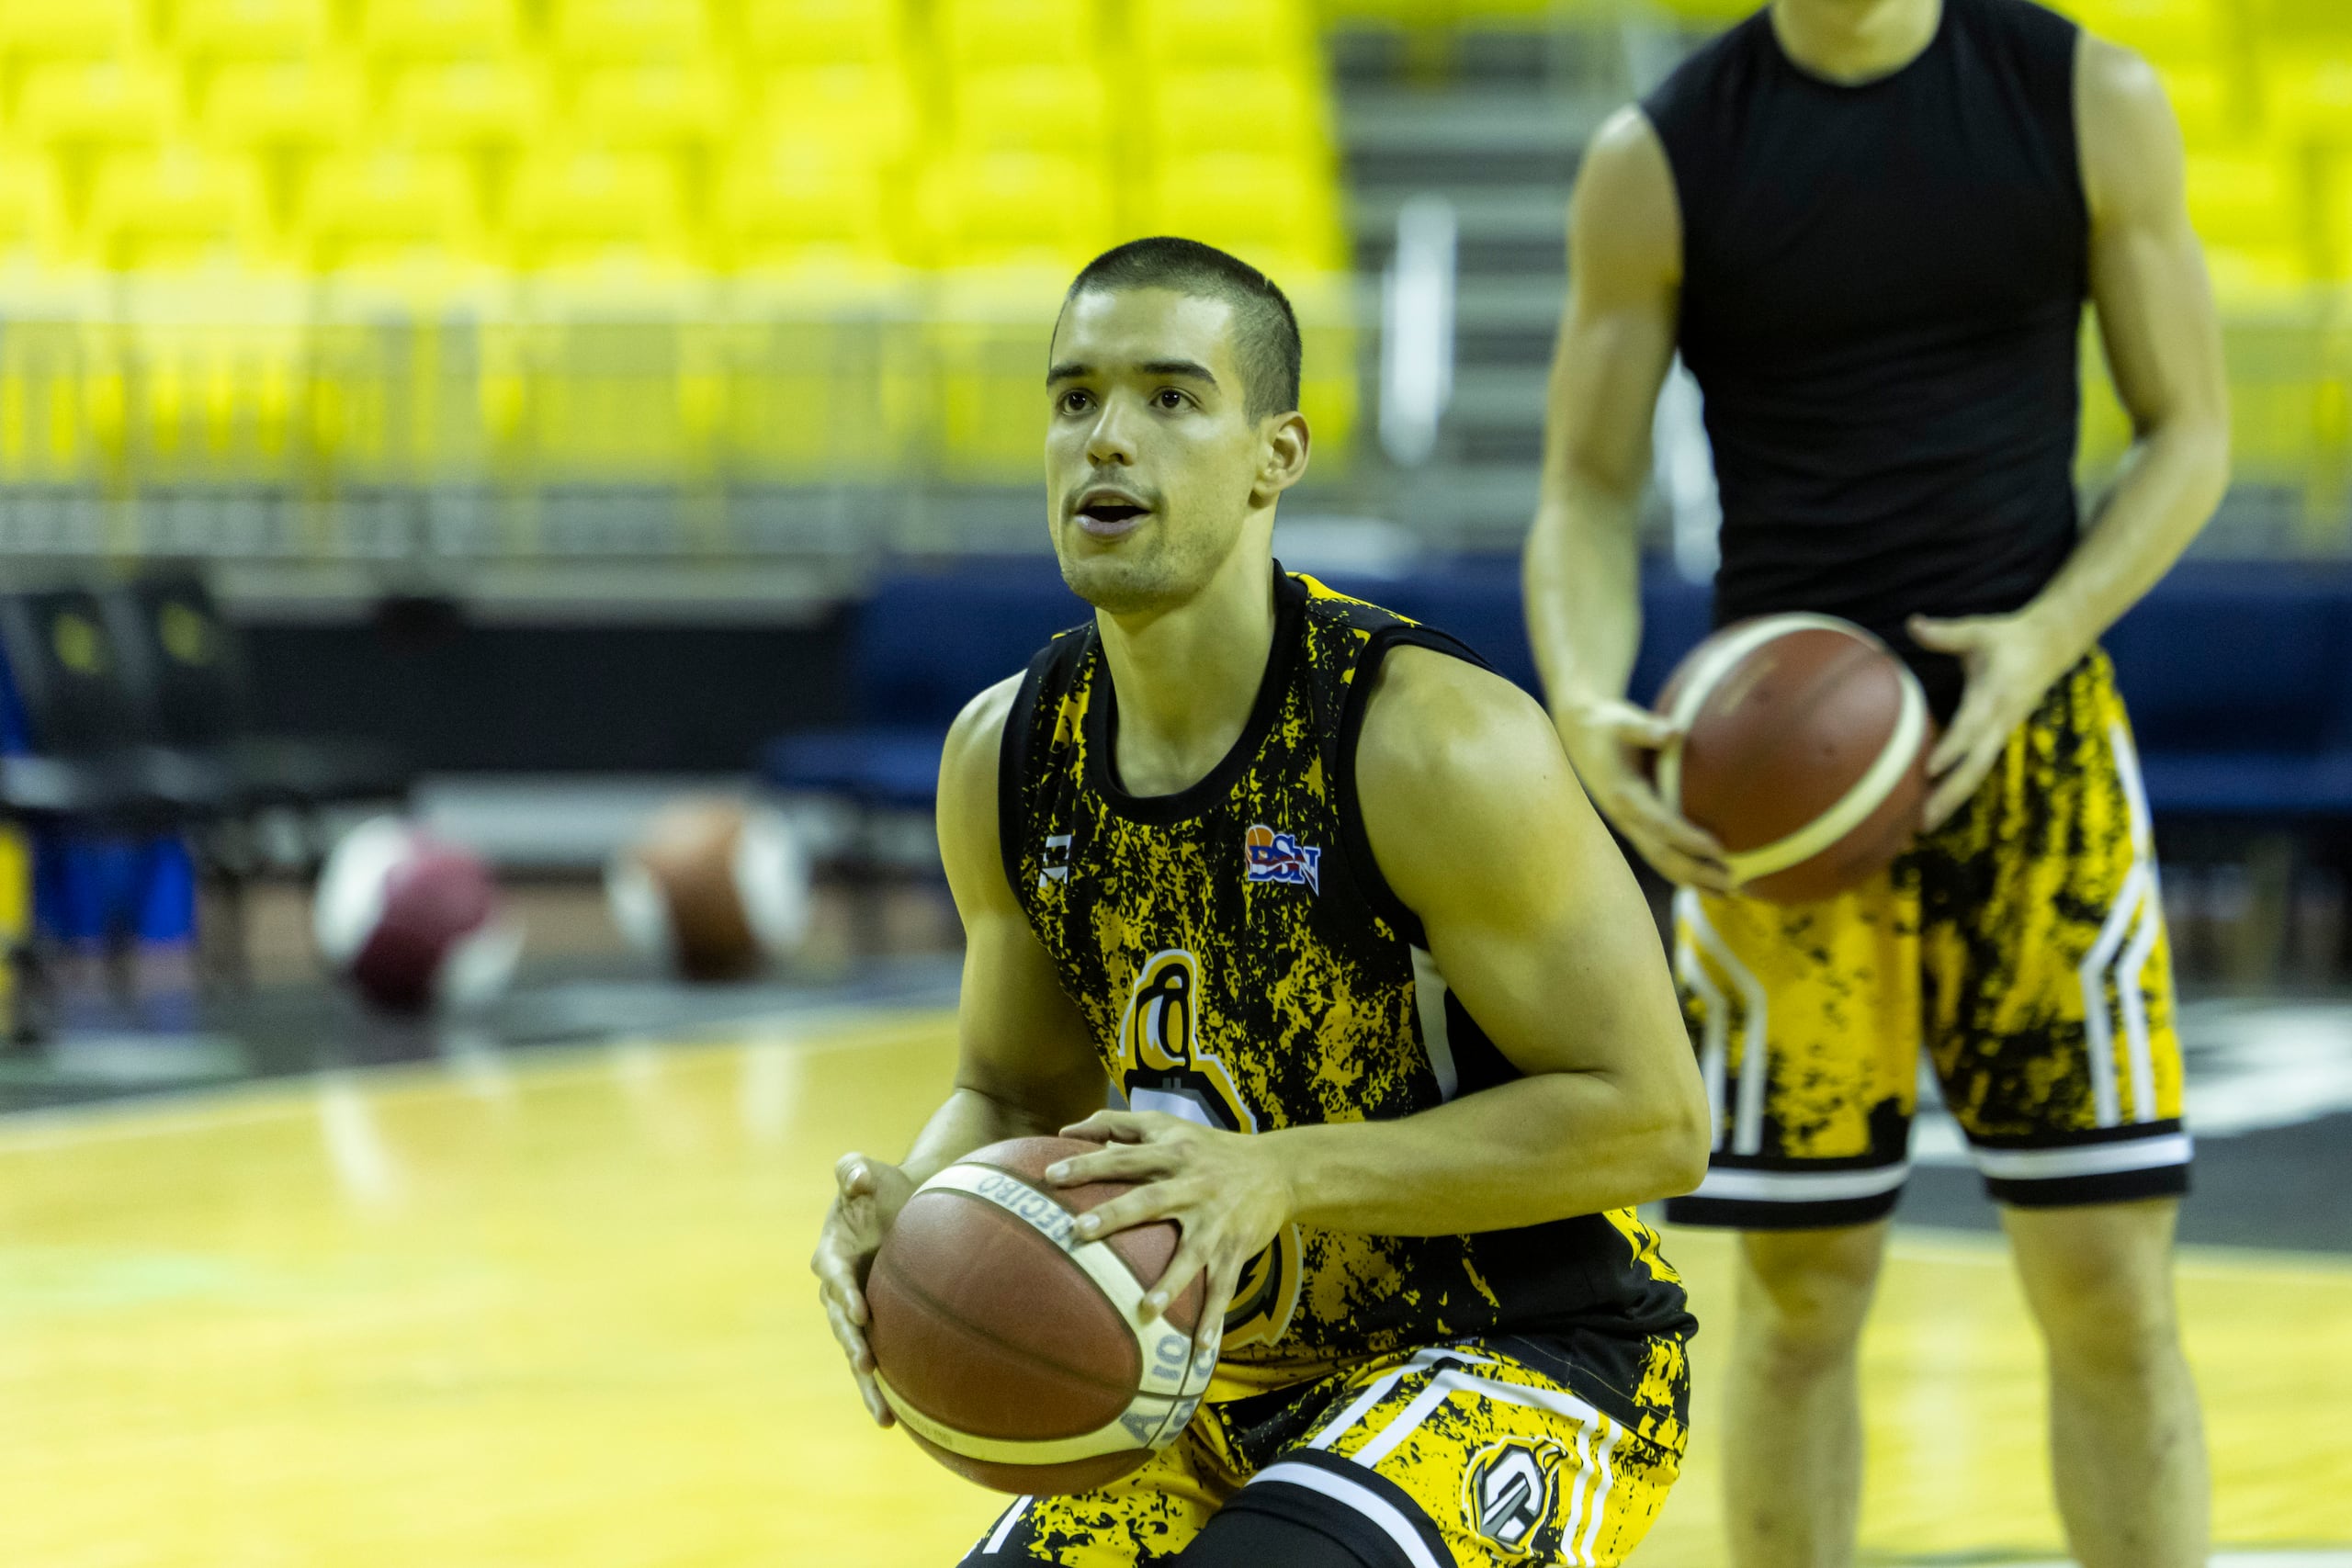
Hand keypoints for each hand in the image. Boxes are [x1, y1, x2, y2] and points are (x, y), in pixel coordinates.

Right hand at [810, 1151, 917, 1426]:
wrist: (898, 1205)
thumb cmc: (881, 1187)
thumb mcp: (866, 1172)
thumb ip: (854, 1170)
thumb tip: (855, 1176)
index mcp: (832, 1254)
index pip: (834, 1275)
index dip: (843, 1292)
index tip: (858, 1310)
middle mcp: (838, 1288)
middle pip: (841, 1323)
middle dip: (852, 1344)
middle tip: (865, 1363)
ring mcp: (855, 1312)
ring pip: (856, 1353)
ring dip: (867, 1384)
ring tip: (884, 1414)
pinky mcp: (874, 1327)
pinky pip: (876, 1362)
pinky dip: (882, 1388)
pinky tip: (897, 1420)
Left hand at [1047, 1110, 1298, 1364]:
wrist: (1278, 1168)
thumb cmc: (1208, 1148)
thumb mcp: (1168, 1126)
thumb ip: (1118, 1125)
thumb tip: (1066, 1129)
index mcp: (1172, 1155)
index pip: (1124, 1158)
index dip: (1088, 1164)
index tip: (1050, 1175)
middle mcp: (1193, 1185)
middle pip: (1150, 1200)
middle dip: (1115, 1216)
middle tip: (1078, 1231)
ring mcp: (1216, 1220)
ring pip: (1192, 1253)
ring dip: (1171, 1282)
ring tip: (1145, 1309)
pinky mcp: (1236, 1247)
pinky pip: (1225, 1285)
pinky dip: (1215, 1315)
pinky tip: (1200, 1347)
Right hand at [1555, 697, 1732, 891]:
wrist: (1580, 735)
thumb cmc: (1607, 725)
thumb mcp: (1621, 720)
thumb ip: (1645, 728)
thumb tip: (1672, 732)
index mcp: (1623, 794)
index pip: (1659, 823)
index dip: (1687, 838)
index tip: (1718, 848)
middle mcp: (1625, 818)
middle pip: (1662, 854)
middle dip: (1695, 872)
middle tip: (1732, 883)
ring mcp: (1629, 826)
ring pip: (1661, 861)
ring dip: (1693, 880)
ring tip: (1730, 894)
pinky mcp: (1636, 827)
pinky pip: (1660, 855)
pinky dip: (1684, 872)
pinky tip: (1709, 882)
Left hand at [1908, 610, 2078, 829]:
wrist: (2053, 645)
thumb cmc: (2009, 637)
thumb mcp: (1979, 630)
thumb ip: (1945, 633)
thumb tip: (1913, 624)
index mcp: (1994, 694)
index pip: (1971, 725)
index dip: (1952, 747)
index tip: (1929, 767)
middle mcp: (2000, 720)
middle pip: (1975, 764)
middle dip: (1950, 793)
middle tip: (1923, 819)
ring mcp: (2002, 732)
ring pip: (1978, 772)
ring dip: (1953, 799)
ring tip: (1924, 825)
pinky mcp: (2000, 737)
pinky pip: (1979, 768)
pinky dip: (1959, 789)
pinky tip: (1937, 807)